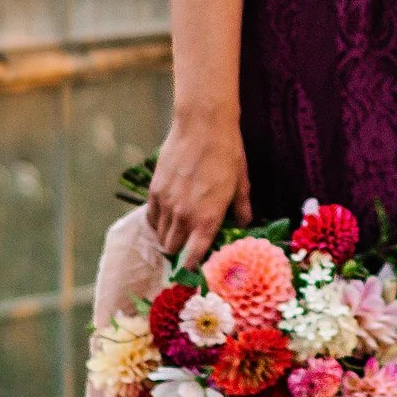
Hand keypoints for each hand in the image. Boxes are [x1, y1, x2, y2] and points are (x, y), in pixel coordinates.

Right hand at [146, 108, 249, 260]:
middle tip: (187, 248)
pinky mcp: (155, 190)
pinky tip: (165, 219)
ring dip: (168, 238)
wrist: (202, 125)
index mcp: (208, 219)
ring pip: (160, 235)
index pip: (194, 256)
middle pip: (173, 249)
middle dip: (180, 253)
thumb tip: (245, 224)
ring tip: (177, 234)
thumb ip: (242, 210)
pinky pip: (151, 217)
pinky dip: (157, 223)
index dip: (192, 268)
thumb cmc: (227, 153)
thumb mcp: (241, 184)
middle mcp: (184, 216)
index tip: (194, 271)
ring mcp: (166, 203)